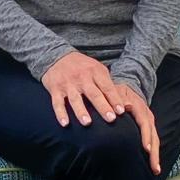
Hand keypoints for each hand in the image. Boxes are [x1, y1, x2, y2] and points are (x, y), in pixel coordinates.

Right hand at [41, 52, 160, 174]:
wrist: (57, 56)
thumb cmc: (82, 67)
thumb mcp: (97, 70)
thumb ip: (108, 85)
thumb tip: (124, 104)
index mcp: (95, 72)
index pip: (107, 87)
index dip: (114, 99)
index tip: (121, 111)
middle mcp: (82, 78)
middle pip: (94, 94)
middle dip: (102, 107)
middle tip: (111, 119)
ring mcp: (68, 84)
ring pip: (75, 99)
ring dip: (81, 111)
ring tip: (87, 123)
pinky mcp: (55, 89)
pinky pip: (57, 103)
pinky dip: (60, 113)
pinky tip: (65, 123)